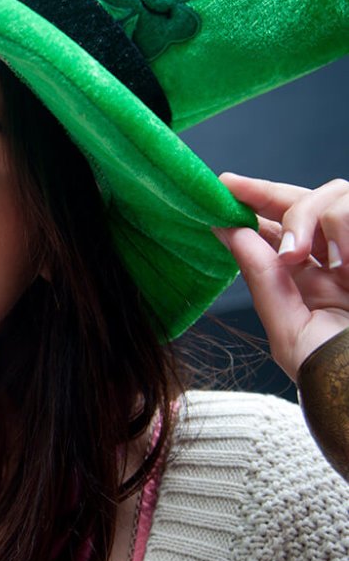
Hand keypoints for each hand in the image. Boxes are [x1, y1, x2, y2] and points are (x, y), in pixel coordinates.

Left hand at [214, 173, 348, 379]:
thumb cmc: (334, 375)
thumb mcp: (290, 329)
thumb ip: (262, 278)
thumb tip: (228, 230)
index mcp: (309, 280)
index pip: (279, 227)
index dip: (254, 200)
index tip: (224, 186)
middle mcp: (338, 259)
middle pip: (305, 199)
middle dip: (270, 192)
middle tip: (241, 191)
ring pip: (336, 196)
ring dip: (312, 217)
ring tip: (311, 257)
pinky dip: (347, 228)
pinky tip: (347, 263)